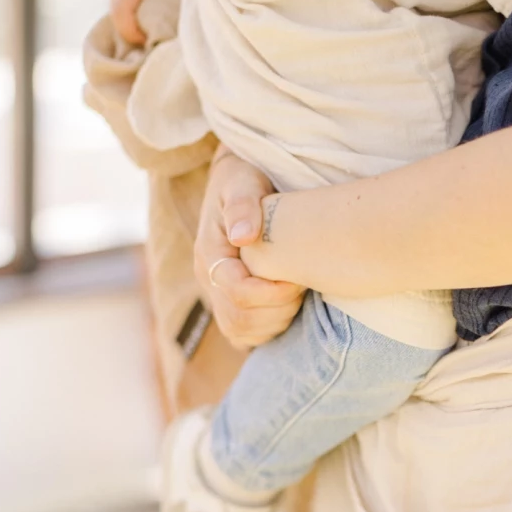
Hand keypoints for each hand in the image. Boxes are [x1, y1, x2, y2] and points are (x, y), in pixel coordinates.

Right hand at [110, 0, 190, 46]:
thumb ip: (182, 9)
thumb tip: (180, 41)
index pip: (122, 20)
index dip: (137, 39)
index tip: (159, 47)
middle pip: (118, 18)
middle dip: (136, 37)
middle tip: (160, 48)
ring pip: (120, 11)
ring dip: (136, 26)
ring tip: (159, 36)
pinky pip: (125, 2)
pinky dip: (137, 15)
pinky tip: (156, 21)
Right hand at [195, 151, 304, 347]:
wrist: (240, 181)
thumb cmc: (246, 177)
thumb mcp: (242, 180)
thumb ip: (242, 204)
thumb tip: (242, 236)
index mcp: (209, 251)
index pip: (235, 291)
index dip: (271, 293)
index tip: (298, 278)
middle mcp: (209, 277)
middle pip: (239, 319)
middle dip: (277, 310)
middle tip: (302, 286)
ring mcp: (217, 293)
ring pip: (241, 332)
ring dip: (275, 321)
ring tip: (297, 295)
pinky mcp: (230, 303)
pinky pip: (244, 335)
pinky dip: (268, 329)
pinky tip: (288, 308)